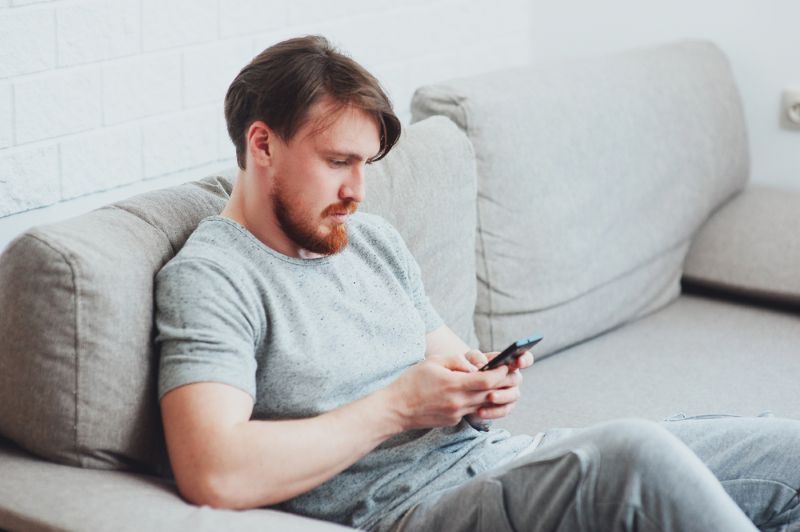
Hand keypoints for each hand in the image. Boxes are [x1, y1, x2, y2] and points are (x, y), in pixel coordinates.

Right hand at [385, 352, 509, 430]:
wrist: (396, 409)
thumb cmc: (412, 382)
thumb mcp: (433, 362)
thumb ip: (457, 361)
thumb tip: (475, 366)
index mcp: (454, 385)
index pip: (487, 381)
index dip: (500, 373)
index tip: (505, 366)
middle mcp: (458, 402)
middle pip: (490, 394)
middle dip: (501, 383)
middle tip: (507, 374)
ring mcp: (456, 414)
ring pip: (482, 404)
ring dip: (489, 393)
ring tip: (491, 382)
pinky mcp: (453, 421)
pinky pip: (470, 410)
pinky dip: (474, 401)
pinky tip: (469, 393)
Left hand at [461, 349, 533, 419]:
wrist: (459, 387)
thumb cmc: (467, 366)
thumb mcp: (468, 358)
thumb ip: (475, 357)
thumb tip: (481, 364)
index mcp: (507, 361)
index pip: (524, 358)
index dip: (524, 359)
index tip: (518, 361)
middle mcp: (512, 377)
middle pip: (517, 378)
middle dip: (507, 380)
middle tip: (496, 380)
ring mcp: (510, 392)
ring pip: (513, 395)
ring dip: (501, 396)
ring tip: (489, 397)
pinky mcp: (504, 406)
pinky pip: (503, 410)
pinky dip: (493, 411)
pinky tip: (480, 411)